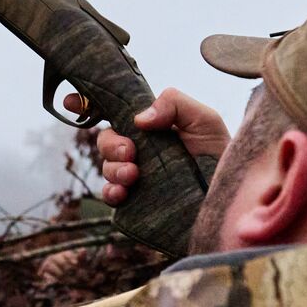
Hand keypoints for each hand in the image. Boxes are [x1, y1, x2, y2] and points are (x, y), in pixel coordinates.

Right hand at [64, 87, 230, 206]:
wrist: (235, 199)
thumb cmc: (220, 155)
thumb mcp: (203, 119)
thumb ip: (173, 103)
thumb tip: (139, 118)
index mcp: (152, 127)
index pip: (115, 112)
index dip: (88, 105)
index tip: (71, 101)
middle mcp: (141, 152)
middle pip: (107, 140)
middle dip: (111, 144)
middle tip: (130, 152)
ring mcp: (138, 179)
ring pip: (107, 168)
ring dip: (113, 169)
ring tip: (134, 174)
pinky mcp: (137, 205)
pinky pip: (111, 197)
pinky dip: (110, 193)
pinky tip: (122, 193)